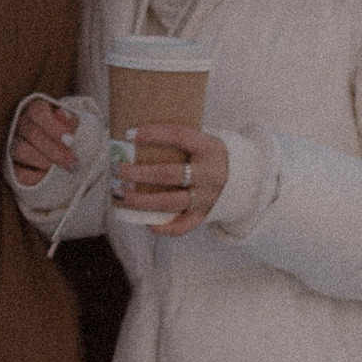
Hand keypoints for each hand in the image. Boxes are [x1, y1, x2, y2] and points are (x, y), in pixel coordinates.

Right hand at [11, 95, 81, 187]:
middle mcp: (19, 123)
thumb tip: (61, 114)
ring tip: (63, 169)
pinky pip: (19, 172)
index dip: (54, 127)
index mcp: (34, 108)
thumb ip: (69, 121)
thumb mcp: (72, 126)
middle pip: (32, 133)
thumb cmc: (68, 135)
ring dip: (46, 162)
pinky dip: (37, 177)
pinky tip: (51, 178)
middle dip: (55, 150)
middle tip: (73, 163)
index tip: (71, 141)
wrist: (61, 151)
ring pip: (21, 151)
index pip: (38, 111)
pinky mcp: (10, 166)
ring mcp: (12, 144)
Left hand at [116, 120, 227, 235]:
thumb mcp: (203, 140)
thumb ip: (179, 139)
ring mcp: (208, 197)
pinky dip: (164, 227)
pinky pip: (183, 226)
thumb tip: (134, 134)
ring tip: (124, 194)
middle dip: (140, 173)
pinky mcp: (204, 214)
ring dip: (143, 200)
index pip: (180, 135)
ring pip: (171, 202)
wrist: (242, 177)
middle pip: (169, 174)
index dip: (154, 134)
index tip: (129, 134)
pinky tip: (147, 222)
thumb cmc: (208, 155)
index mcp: (209, 148)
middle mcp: (210, 173)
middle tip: (120, 170)